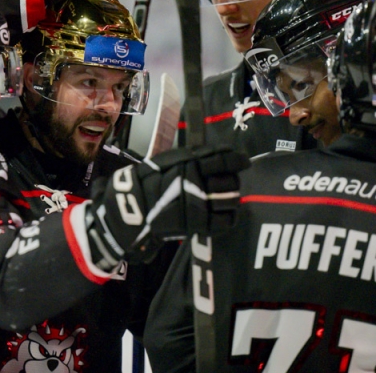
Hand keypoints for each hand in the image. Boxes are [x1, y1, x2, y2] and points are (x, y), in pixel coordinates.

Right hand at [86, 146, 249, 267]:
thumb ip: (194, 156)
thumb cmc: (149, 180)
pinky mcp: (198, 224)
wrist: (132, 207)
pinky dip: (228, 218)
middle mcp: (200, 182)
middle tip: (228, 183)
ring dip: (231, 200)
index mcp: (192, 163)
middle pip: (231, 181)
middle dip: (232, 182)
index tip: (243, 161)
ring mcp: (200, 203)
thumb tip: (220, 152)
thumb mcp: (169, 159)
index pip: (225, 159)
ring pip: (231, 201)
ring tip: (225, 200)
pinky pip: (225, 222)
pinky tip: (223, 215)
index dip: (238, 160)